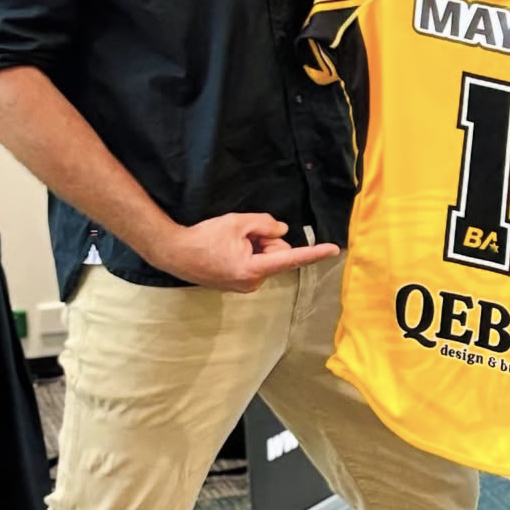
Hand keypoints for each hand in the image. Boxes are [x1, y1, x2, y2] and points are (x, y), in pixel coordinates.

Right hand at [152, 213, 339, 292]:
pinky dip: (248, 253)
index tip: (334, 250)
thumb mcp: (237, 223)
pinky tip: (227, 250)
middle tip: (242, 234)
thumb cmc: (204, 238)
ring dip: (255, 246)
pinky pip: (255, 264)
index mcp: (254, 269)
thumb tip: (281, 230)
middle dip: (266, 240)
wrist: (174, 253)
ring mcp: (246, 286)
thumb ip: (264, 224)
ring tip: (231, 243)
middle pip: (278, 254)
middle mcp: (253, 282)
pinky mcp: (239, 284)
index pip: (291, 258)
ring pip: (266, 258)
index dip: (314, 253)